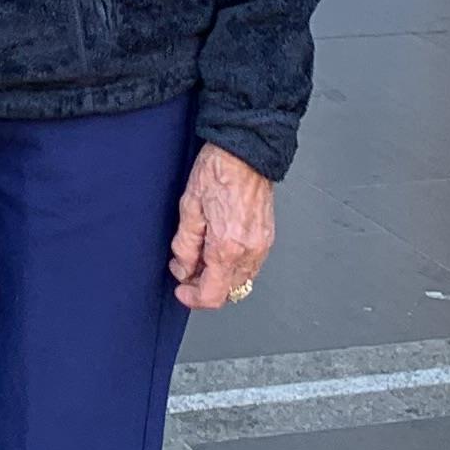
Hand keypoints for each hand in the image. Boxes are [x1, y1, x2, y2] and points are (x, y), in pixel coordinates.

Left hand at [169, 143, 275, 309]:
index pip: (213, 295)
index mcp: (227, 247)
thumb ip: (185, 246)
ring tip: (202, 255)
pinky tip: (219, 248)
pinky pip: (250, 266)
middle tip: (187, 269)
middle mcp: (249, 251)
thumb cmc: (218, 171)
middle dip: (205, 287)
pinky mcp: (267, 237)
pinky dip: (233, 266)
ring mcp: (262, 245)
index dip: (193, 299)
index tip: (181, 290)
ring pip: (241, 281)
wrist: (246, 151)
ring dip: (220, 278)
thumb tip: (183, 268)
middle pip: (228, 292)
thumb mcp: (189, 208)